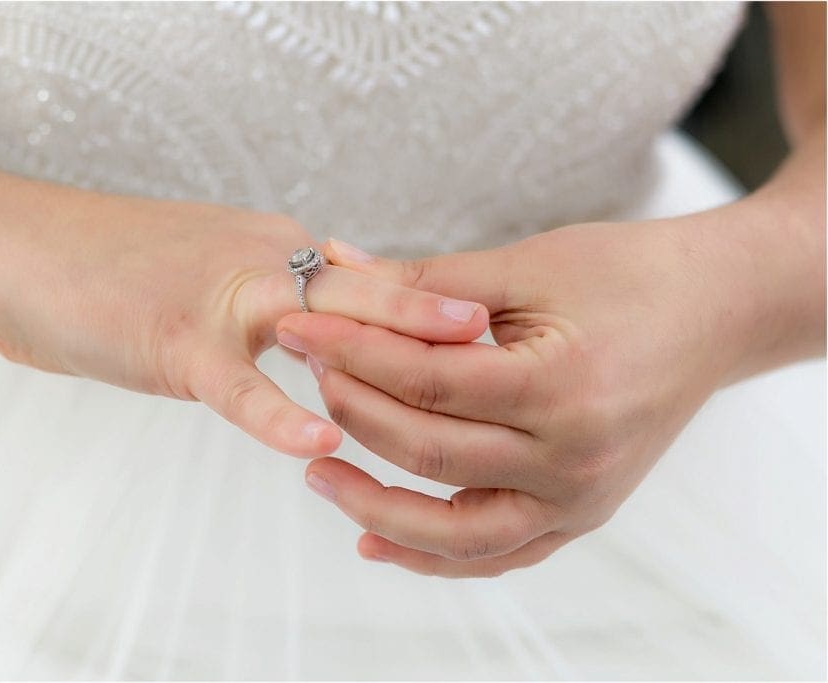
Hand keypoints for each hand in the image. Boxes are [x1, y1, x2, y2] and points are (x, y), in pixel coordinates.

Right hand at [0, 191, 488, 456]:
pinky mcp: (172, 341)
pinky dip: (275, 412)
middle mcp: (261, 263)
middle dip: (438, 315)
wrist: (19, 250)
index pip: (368, 279)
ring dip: (387, 349)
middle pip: (365, 289)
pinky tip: (316, 443)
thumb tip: (332, 329)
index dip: (429, 307)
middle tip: (507, 335)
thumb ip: (277, 298)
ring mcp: (219, 299)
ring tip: (454, 369)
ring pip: (317, 321)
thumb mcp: (213, 271)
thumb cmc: (117, 270)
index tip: (491, 330)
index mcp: (274, 251)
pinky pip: (235, 382)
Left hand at [277, 218, 780, 574]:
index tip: (298, 324)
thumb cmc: (627, 276)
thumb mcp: (527, 267)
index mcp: (562, 387)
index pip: (424, 382)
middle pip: (428, 453)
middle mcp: (573, 460)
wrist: (713, 313)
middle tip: (306, 370)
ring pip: (454, 533)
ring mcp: (580, 501)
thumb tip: (332, 270)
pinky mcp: (579, 517)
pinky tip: (373, 540)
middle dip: (351, 409)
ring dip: (375, 506)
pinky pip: (494, 555)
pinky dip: (431, 556)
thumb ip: (425, 281)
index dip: (349, 351)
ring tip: (316, 472)